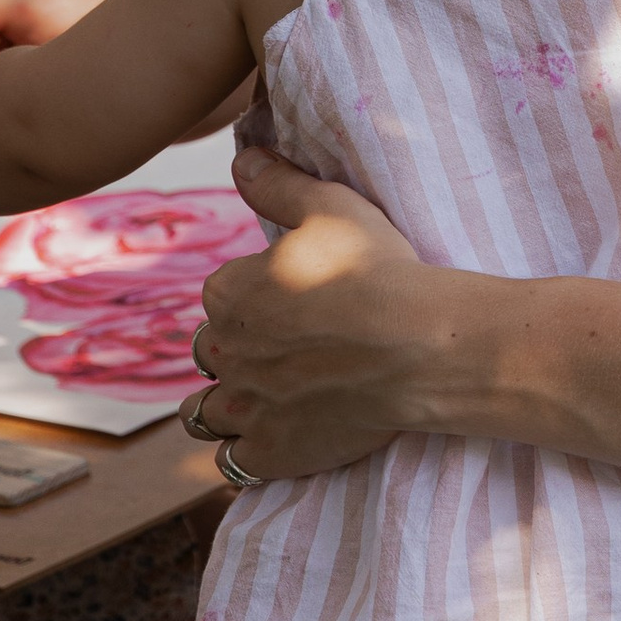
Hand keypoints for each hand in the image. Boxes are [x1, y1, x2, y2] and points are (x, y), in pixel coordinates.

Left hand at [186, 148, 435, 480]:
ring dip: (220, 404)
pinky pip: (229, 461)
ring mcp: (244, 408)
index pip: (221, 295)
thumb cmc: (377, 271)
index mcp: (227, 294)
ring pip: (201, 413)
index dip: (253, 296)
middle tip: (283, 348)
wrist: (418, 347)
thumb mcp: (330, 206)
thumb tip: (241, 158)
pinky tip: (269, 437)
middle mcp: (224, 353)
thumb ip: (277, 183)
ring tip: (257, 397)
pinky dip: (241, 450)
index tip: (290, 299)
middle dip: (235, 350)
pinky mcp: (271, 452)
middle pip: (209, 353)